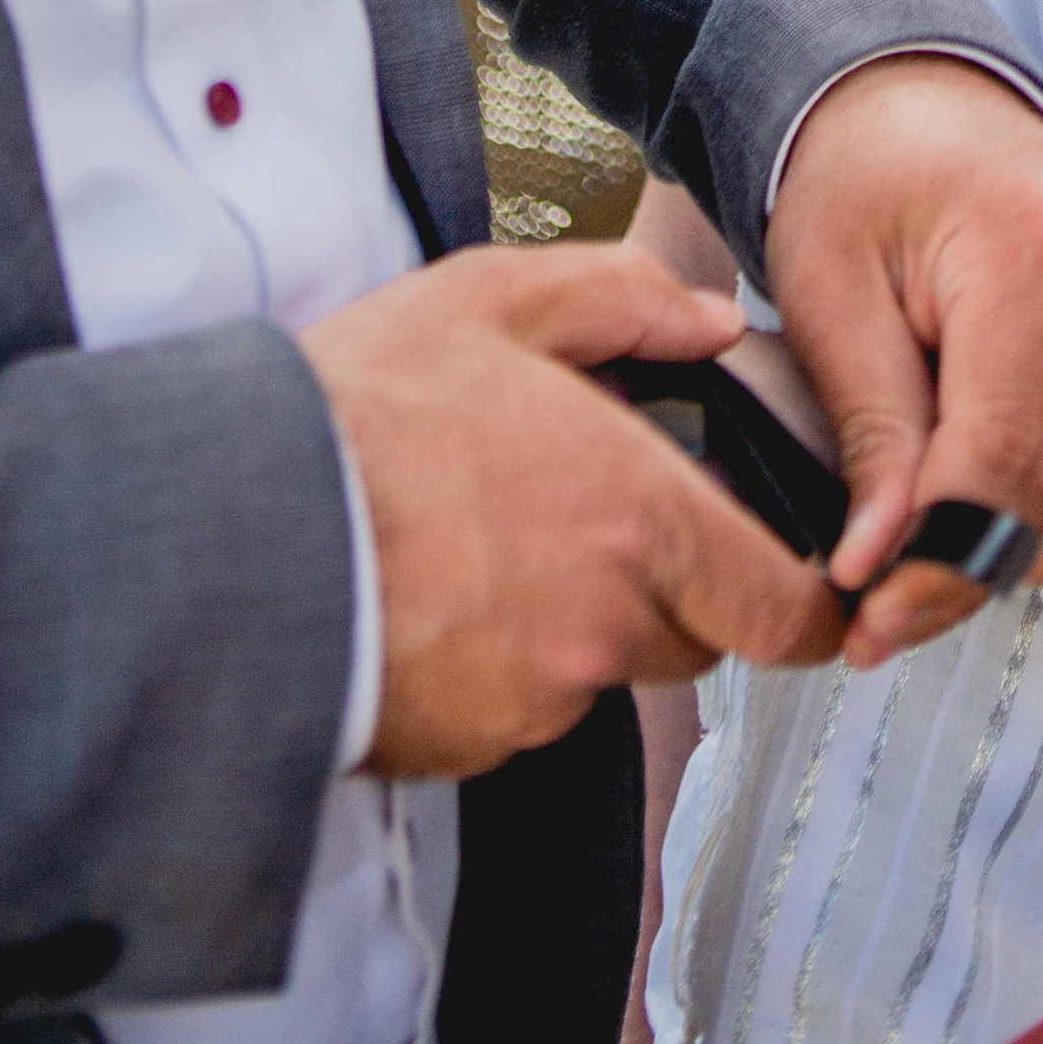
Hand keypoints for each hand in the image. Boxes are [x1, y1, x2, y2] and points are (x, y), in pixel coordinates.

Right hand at [300, 245, 848, 777]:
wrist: (226, 540)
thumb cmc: (356, 417)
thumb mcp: (491, 299)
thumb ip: (622, 299)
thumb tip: (706, 322)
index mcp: (636, 514)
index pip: (783, 608)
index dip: (812, 607)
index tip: (815, 594)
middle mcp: (602, 622)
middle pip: (697, 637)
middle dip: (677, 586)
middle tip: (603, 522)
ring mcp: (533, 697)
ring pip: (605, 670)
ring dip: (582, 621)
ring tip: (496, 542)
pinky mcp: (465, 744)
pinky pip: (521, 708)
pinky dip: (504, 662)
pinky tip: (446, 594)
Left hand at [765, 57, 1042, 666]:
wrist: (916, 103)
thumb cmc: (861, 179)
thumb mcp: (828, 291)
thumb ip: (867, 429)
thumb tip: (878, 566)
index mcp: (1034, 244)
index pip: (1002, 451)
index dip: (937, 555)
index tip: (868, 616)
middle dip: (966, 571)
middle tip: (881, 624)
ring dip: (1017, 558)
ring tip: (925, 587)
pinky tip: (991, 537)